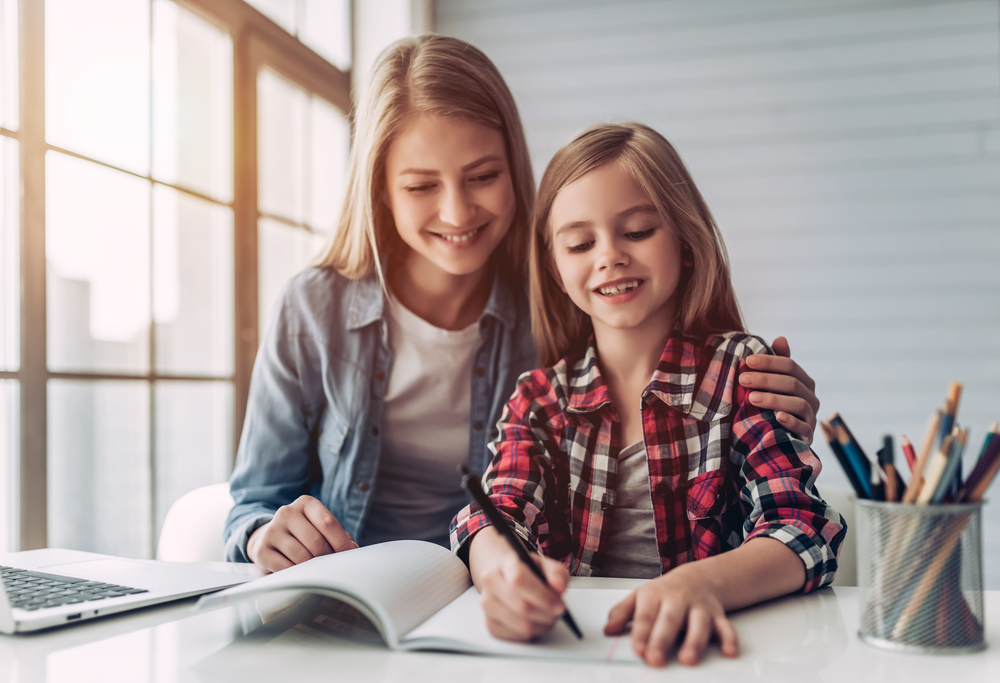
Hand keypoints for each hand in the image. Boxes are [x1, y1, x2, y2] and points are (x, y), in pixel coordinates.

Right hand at [247, 495, 357, 572]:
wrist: (269, 538)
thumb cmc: (303, 534)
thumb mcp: (320, 527)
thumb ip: (338, 535)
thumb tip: (351, 548)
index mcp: (306, 503)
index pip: (327, 523)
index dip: (342, 542)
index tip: (350, 554)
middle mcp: (287, 512)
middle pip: (316, 541)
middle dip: (328, 557)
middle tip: (331, 565)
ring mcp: (272, 530)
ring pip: (302, 556)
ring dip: (313, 567)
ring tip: (315, 568)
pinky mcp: (262, 549)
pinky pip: (286, 568)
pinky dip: (296, 574)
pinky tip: (299, 572)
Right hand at [468, 525, 569, 640]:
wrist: (505, 577)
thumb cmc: (526, 572)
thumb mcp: (544, 565)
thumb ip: (556, 573)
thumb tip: (559, 587)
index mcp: (505, 564)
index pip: (519, 581)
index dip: (542, 596)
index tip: (559, 604)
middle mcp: (491, 583)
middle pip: (522, 607)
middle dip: (547, 614)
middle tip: (558, 611)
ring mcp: (488, 605)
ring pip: (521, 625)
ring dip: (542, 625)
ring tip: (549, 617)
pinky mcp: (490, 624)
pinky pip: (517, 637)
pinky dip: (533, 633)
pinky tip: (536, 622)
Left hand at [604, 567, 738, 666]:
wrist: (698, 577)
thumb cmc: (664, 593)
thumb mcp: (639, 597)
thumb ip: (622, 613)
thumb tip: (607, 629)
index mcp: (655, 595)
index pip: (646, 615)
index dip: (641, 633)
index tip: (637, 649)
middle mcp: (678, 600)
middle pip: (670, 620)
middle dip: (662, 640)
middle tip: (655, 659)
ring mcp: (699, 608)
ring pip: (699, 624)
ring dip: (694, 642)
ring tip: (688, 659)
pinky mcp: (717, 616)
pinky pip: (726, 627)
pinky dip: (729, 639)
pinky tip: (729, 652)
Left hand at [742, 335, 818, 443]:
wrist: (776, 438)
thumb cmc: (772, 405)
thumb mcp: (772, 384)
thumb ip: (776, 363)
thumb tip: (781, 338)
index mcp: (803, 381)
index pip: (790, 365)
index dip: (769, 362)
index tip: (747, 361)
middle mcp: (811, 397)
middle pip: (791, 383)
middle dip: (766, 379)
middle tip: (743, 379)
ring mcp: (811, 417)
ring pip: (797, 404)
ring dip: (774, 399)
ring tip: (751, 398)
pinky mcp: (807, 436)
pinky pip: (803, 428)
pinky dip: (791, 422)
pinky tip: (777, 417)